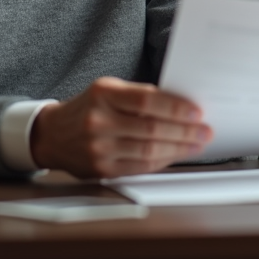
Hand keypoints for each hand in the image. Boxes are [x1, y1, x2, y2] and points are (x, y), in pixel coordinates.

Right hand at [29, 77, 211, 177]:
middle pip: (151, 128)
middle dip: (184, 131)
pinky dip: (162, 161)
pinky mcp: (101, 169)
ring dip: (178, 149)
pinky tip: (175, 155)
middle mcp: (99, 121)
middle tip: (205, 131)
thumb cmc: (89, 107)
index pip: (145, 101)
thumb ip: (139, 96)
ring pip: (148, 151)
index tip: (197, 111)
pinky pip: (139, 167)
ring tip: (196, 144)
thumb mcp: (108, 90)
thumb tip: (180, 106)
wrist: (52, 134)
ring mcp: (99, 148)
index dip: (175, 107)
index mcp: (103, 94)